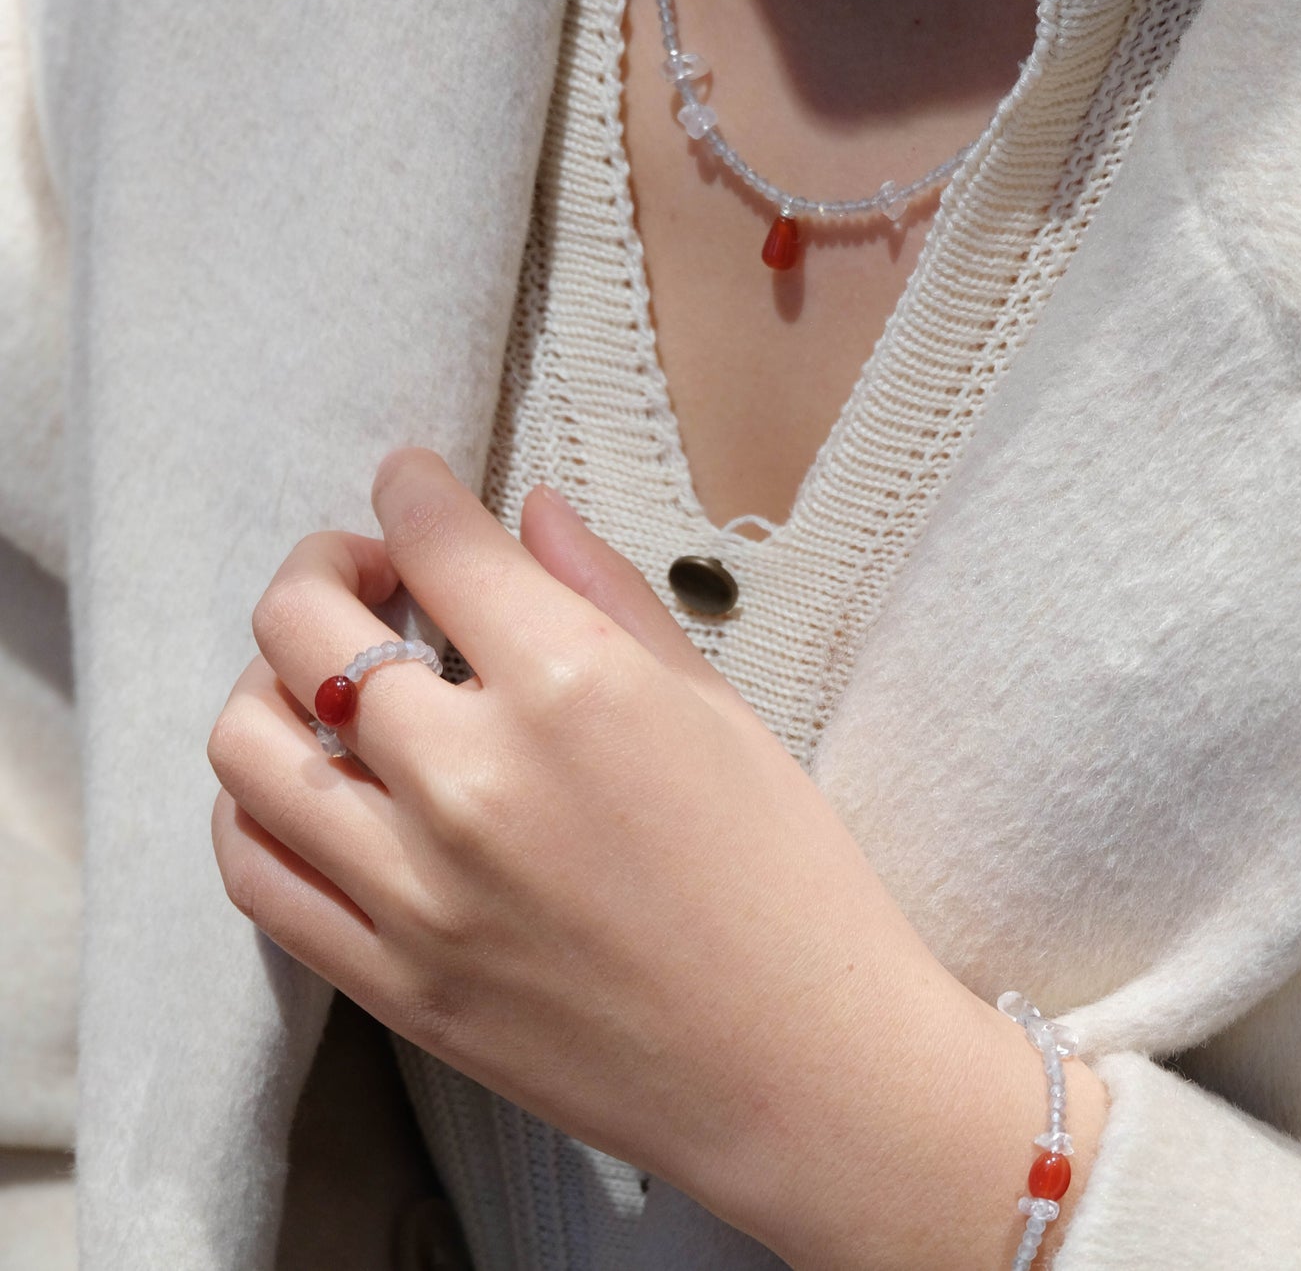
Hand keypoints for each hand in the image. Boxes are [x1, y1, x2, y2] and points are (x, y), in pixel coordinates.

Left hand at [207, 446, 999, 1258]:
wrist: (802, 1069)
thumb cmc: (788, 879)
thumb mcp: (717, 710)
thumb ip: (608, 595)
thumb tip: (531, 510)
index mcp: (574, 692)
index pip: (439, 542)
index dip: (413, 485)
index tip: (413, 480)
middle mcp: (472, 780)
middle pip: (305, 622)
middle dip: (326, 560)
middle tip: (374, 569)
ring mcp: (416, 893)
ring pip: (248, 740)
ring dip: (271, 674)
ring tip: (332, 675)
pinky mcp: (393, 982)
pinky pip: (257, 871)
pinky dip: (257, 801)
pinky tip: (316, 781)